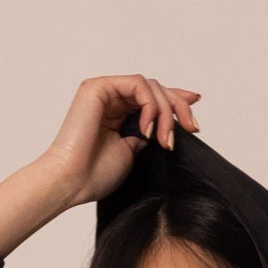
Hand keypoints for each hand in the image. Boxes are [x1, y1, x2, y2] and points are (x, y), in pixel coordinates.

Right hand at [46, 73, 201, 201]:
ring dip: (165, 111)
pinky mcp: (99, 87)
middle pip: (156, 89)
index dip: (177, 103)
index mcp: (118, 113)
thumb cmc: (95, 175)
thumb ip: (146, 135)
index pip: (152, 99)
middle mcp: (111, 98)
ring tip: (165, 140)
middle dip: (178, 108)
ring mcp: (105, 91)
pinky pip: (137, 84)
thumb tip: (164, 127)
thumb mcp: (132, 153)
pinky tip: (148, 129)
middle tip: (191, 128)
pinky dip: (150, 105)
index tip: (195, 118)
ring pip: (150, 86)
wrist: (71, 182)